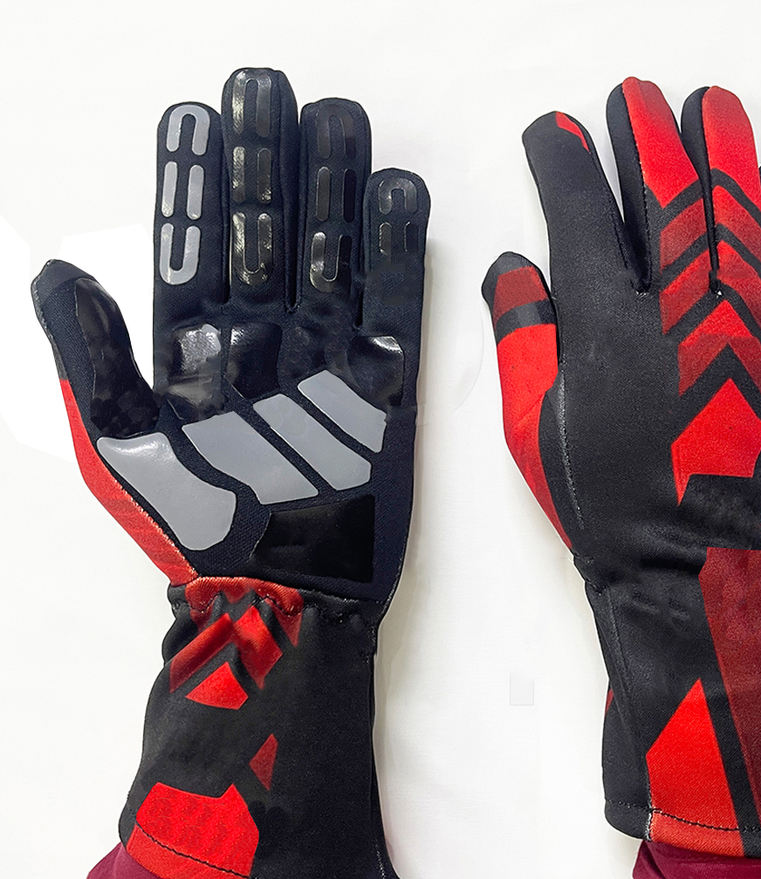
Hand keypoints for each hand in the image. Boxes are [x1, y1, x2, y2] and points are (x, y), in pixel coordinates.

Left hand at [32, 66, 428, 878]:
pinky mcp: (380, 388)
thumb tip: (56, 267)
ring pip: (329, 255)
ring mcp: (325, 359)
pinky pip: (391, 309)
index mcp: (193, 348)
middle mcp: (261, 340)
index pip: (192, 242)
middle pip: (266, 232)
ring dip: (331, 187)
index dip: (194, 179)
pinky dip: (395, 254)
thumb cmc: (190, 530)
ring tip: (335, 119)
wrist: (277, 601)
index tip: (196, 113)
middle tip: (271, 87)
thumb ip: (84, 355)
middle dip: (267, 160)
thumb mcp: (112, 445)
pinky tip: (397, 196)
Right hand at [483, 80, 760, 858]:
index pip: (580, 217)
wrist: (682, 556)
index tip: (552, 129)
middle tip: (634, 95)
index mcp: (603, 325)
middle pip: (662, 198)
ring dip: (718, 152)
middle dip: (645, 137)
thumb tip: (513, 265)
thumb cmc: (598, 495)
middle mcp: (673, 309)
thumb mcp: (531, 422)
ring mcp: (733, 323)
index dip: (564, 164)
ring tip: (708, 105)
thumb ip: (520, 335)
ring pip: (728, 215)